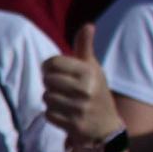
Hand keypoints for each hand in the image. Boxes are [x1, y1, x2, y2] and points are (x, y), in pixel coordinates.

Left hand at [42, 25, 122, 148]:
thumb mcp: (93, 68)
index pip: (52, 63)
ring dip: (52, 100)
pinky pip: (48, 114)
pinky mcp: (72, 125)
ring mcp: (79, 108)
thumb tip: (88, 25)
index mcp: (89, 72)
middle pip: (47, 80)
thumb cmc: (95, 90)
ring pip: (46, 98)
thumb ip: (85, 47)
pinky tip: (67, 114)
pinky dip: (53, 115)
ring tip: (67, 102)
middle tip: (64, 89)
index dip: (49, 67)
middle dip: (52, 84)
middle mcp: (85, 89)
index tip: (57, 72)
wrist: (106, 126)